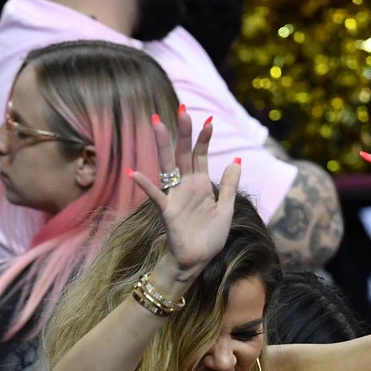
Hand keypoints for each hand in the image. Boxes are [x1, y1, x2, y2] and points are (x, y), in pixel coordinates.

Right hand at [128, 108, 242, 278]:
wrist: (198, 261)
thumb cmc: (210, 237)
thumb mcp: (226, 209)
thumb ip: (229, 185)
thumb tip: (236, 160)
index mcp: (200, 184)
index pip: (200, 155)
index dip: (204, 139)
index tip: (209, 120)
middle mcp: (186, 186)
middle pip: (183, 154)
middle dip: (184, 133)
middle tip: (183, 109)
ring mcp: (175, 197)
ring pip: (168, 166)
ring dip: (163, 145)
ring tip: (157, 123)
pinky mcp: (168, 212)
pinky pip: (155, 197)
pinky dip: (145, 186)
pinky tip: (134, 173)